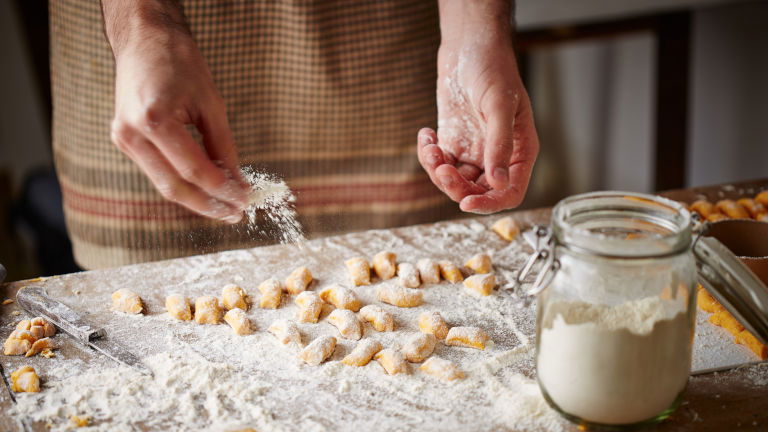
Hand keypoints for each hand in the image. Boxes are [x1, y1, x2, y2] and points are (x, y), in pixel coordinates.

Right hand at [108, 29, 248, 222]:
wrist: (143, 39)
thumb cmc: (180, 63)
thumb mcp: (211, 103)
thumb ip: (223, 146)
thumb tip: (238, 182)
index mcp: (154, 121)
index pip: (194, 170)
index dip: (222, 189)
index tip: (245, 199)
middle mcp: (132, 134)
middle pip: (174, 187)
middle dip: (208, 205)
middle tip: (236, 214)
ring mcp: (123, 139)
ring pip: (164, 184)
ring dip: (196, 198)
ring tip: (225, 207)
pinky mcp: (124, 141)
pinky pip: (157, 171)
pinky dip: (182, 182)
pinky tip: (206, 188)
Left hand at [418, 29, 538, 213]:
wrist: (469, 48)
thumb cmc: (493, 70)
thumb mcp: (499, 106)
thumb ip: (500, 145)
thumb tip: (499, 183)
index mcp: (520, 151)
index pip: (510, 192)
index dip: (490, 204)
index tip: (466, 203)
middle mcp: (498, 156)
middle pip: (478, 192)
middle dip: (455, 186)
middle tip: (441, 167)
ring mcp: (474, 151)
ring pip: (454, 182)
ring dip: (438, 170)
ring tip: (431, 146)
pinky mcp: (454, 143)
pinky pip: (440, 164)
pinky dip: (429, 156)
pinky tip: (426, 134)